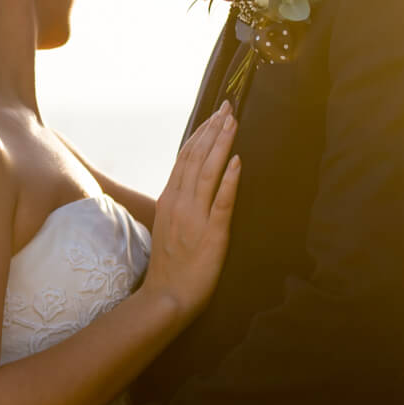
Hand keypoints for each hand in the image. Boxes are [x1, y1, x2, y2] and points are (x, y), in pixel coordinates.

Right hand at [142, 101, 240, 319]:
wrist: (166, 297)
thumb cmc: (171, 266)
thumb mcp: (167, 226)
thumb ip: (177, 203)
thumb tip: (188, 184)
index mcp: (169, 199)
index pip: (185, 157)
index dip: (202, 133)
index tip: (215, 114)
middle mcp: (179, 203)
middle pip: (196, 157)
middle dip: (214, 130)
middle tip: (229, 107)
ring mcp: (194, 218)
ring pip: (208, 173)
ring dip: (221, 144)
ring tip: (233, 122)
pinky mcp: (211, 235)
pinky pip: (221, 203)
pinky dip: (229, 181)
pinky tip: (237, 162)